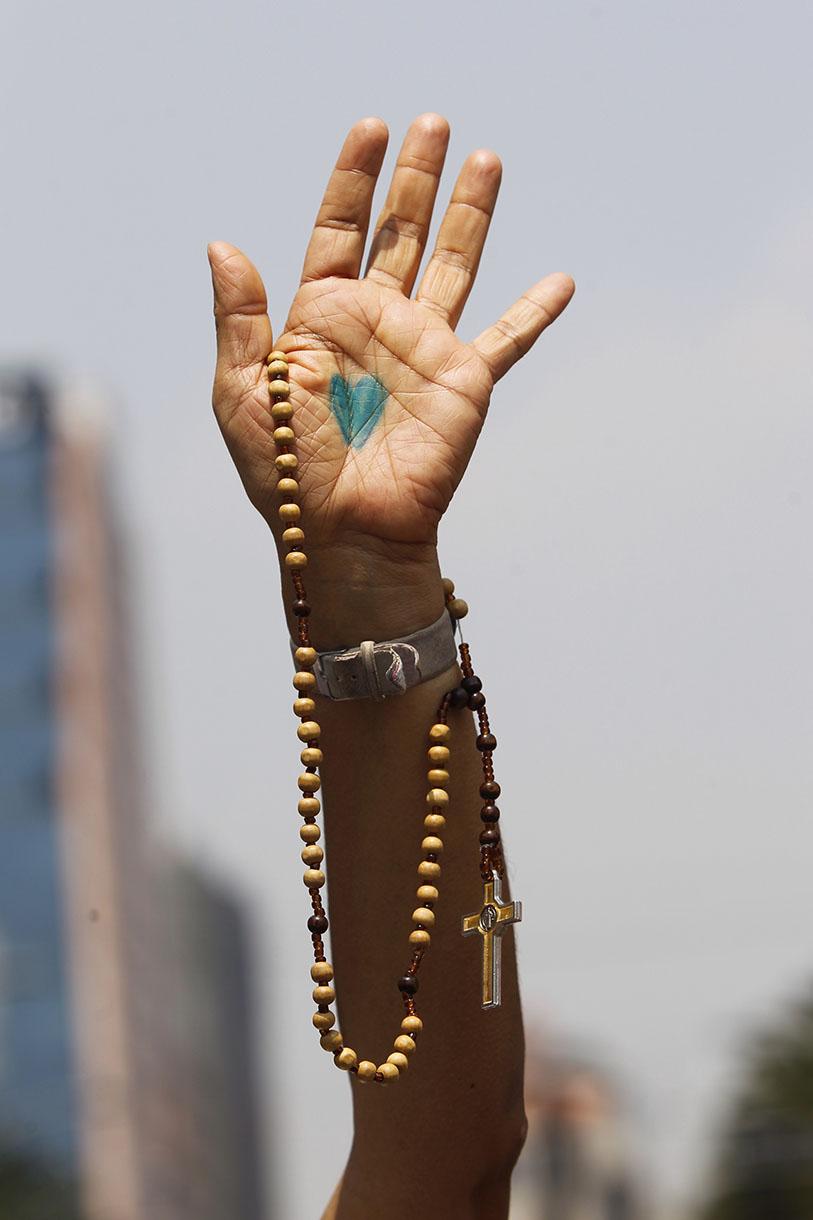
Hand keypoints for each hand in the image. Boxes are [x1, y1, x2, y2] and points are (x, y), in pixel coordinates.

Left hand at [208, 114, 573, 560]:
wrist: (345, 533)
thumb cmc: (289, 473)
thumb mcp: (242, 393)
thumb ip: (239, 319)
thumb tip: (222, 243)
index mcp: (320, 319)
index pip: (338, 231)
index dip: (352, 180)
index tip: (370, 129)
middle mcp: (376, 323)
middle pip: (402, 233)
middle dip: (416, 178)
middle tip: (432, 122)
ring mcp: (424, 349)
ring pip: (455, 264)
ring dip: (472, 213)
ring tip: (487, 159)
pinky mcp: (464, 382)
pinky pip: (507, 340)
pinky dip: (535, 313)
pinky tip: (562, 281)